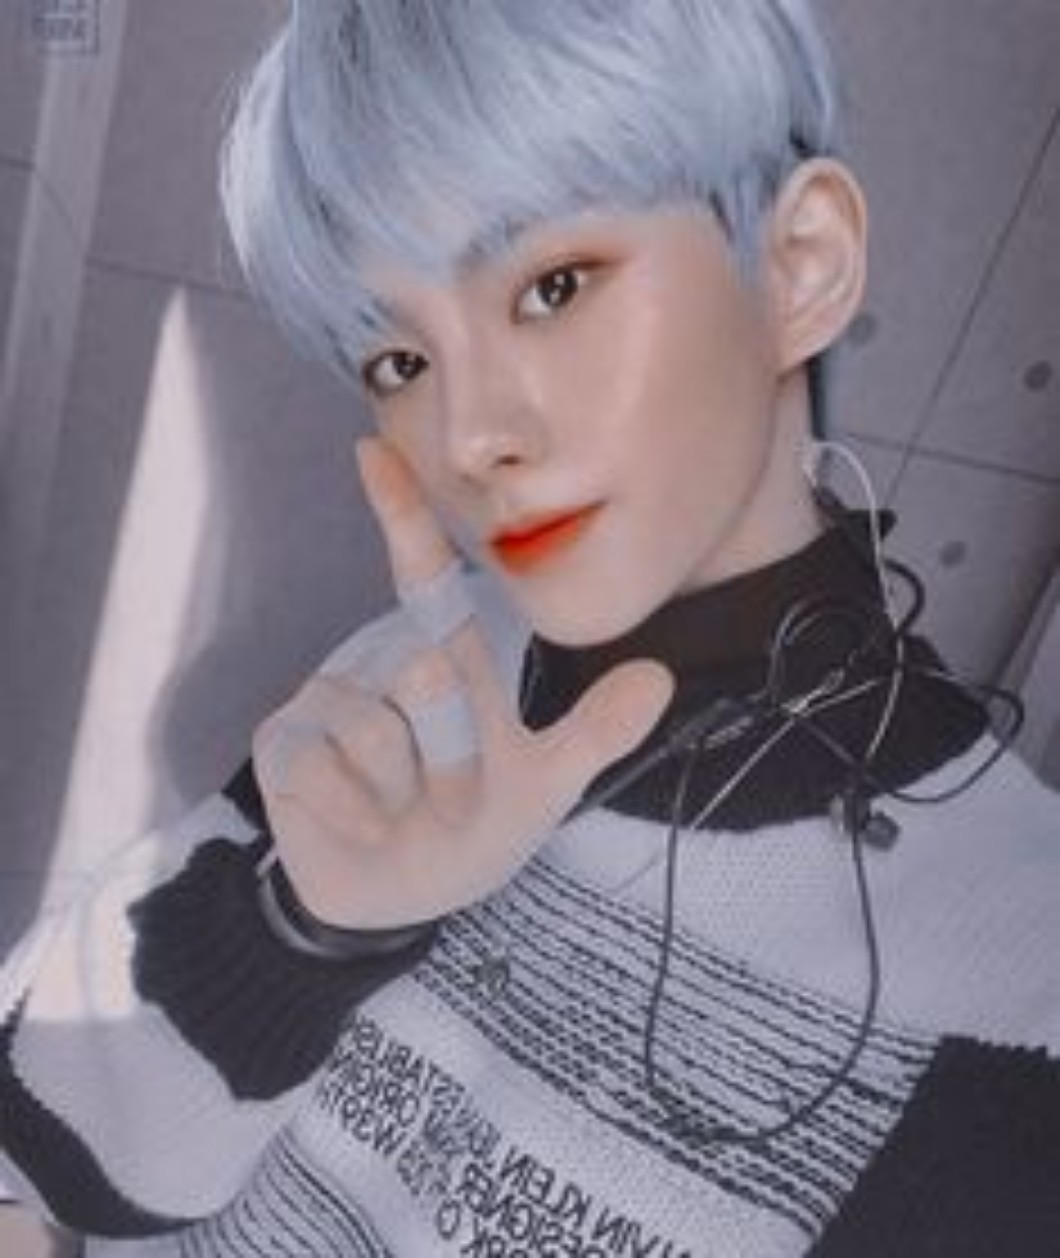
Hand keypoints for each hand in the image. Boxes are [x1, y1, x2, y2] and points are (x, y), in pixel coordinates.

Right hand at [253, 438, 673, 929]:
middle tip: (457, 806)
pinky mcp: (283, 744)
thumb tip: (660, 676)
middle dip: (457, 760)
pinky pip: (326, 771)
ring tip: (403, 817)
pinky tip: (361, 829)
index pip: (424, 580)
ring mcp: (328, 702)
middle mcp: (383, 666)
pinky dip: (358, 816)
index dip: (402, 515)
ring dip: (409, 796)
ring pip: (378, 731)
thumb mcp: (545, 787)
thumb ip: (596, 733)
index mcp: (444, 662)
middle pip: (428, 676)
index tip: (373, 450)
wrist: (398, 902)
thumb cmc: (471, 832)